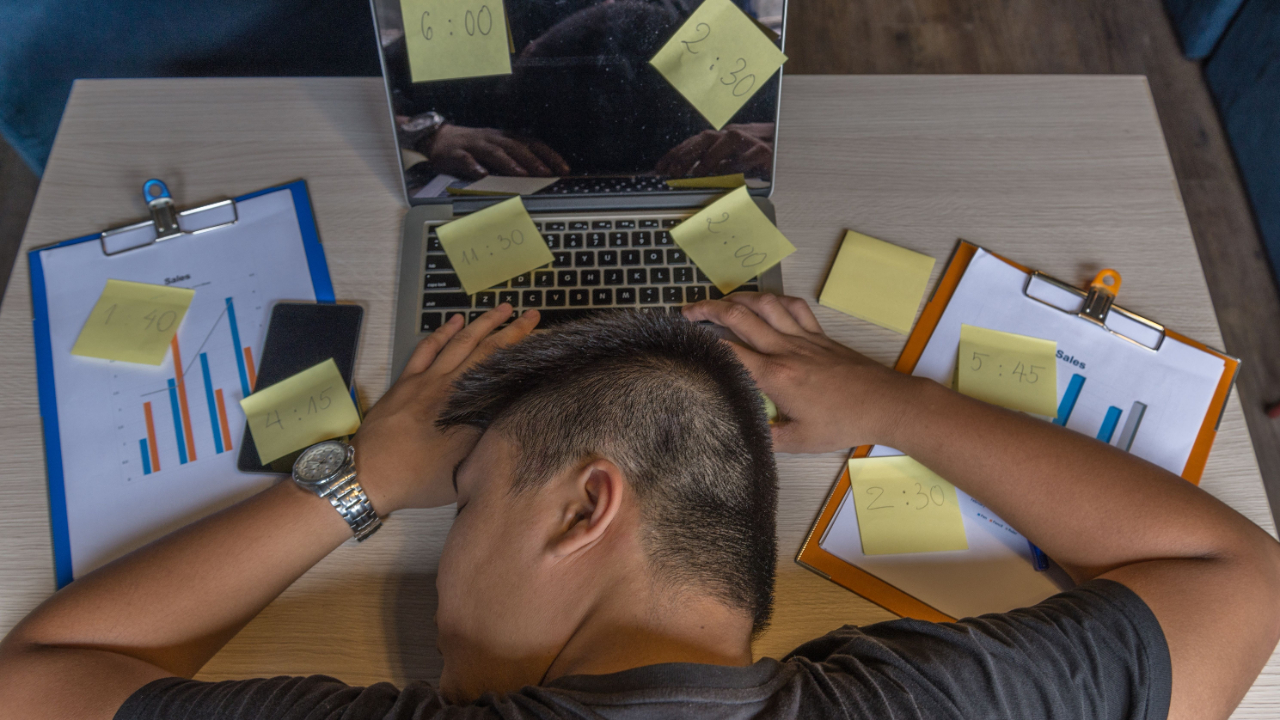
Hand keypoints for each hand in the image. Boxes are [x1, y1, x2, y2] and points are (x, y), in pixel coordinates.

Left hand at [351, 306, 538, 513]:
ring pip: (455, 343)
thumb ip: (487, 436)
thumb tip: (510, 411)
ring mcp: (421, 381)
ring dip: (479, 324)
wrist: (367, 477)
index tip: (536, 328)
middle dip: (507, 328)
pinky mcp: (404, 385)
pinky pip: (425, 350)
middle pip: (480, 347)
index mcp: (461, 401)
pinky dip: (441, 334)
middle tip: (528, 314)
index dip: (518, 344)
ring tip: (500, 310)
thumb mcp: (464, 466)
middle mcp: (443, 384)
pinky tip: (453, 323)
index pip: (496, 362)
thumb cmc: (418, 478)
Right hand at [425, 125, 569, 179]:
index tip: (564, 168)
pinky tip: (482, 175)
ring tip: (522, 174)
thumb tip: (541, 175)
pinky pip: (466, 159)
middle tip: (548, 173)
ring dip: (509, 163)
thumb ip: (516, 160)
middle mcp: (493, 139)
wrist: (438, 139)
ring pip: (494, 152)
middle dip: (533, 160)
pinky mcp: (456, 154)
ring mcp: (475, 145)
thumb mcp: (497, 149)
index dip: (549, 155)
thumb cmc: (472, 148)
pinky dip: (474, 167)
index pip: (532, 143)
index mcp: (505, 138)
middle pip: (516, 147)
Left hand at [655, 123, 773, 177]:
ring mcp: (750, 140)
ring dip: (710, 157)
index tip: (660, 168)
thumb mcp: (732, 160)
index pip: (694, 141)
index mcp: (723, 138)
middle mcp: (734, 135)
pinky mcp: (765, 151)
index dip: (676, 153)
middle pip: (705, 137)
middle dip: (686, 154)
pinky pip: (749, 154)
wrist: (790, 144)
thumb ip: (714, 165)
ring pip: (727, 140)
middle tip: (673, 173)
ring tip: (698, 174)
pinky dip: (739, 163)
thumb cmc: (758, 157)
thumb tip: (688, 175)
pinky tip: (729, 173)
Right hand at [682, 293, 914, 453]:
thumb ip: (767, 436)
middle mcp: (786, 350)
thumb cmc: (844, 422)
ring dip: (738, 298)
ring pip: (765, 304)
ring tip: (720, 301)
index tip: (685, 337)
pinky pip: (794, 307)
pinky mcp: (820, 336)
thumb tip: (743, 435)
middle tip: (689, 311)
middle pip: (740, 317)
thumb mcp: (800, 440)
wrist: (885, 403)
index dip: (703, 340)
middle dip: (709, 309)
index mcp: (775, 376)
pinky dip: (776, 300)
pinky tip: (766, 303)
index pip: (730, 350)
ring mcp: (804, 339)